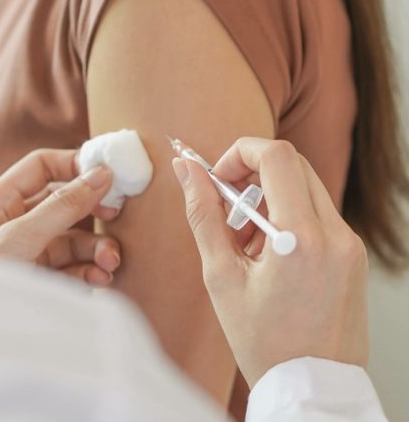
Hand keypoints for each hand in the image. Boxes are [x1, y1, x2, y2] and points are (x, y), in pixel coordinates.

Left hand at [0, 149, 121, 286]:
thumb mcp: (17, 238)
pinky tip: (99, 280)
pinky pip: (70, 269)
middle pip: (63, 205)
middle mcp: (12, 223)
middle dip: (92, 212)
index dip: (74, 165)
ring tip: (110, 263)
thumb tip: (100, 174)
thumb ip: (60, 207)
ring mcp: (26, 253)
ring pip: (71, 240)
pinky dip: (88, 272)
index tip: (108, 174)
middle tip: (116, 216)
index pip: (41, 167)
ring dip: (95, 249)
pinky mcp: (37, 282)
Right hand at [172, 138, 368, 386]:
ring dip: (270, 199)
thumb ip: (203, 215)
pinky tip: (267, 256)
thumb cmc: (262, 341)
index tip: (219, 179)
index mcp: (300, 237)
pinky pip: (319, 215)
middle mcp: (336, 234)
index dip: (239, 154)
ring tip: (245, 243)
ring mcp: (350, 245)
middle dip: (252, 176)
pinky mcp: (354, 256)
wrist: (310, 387)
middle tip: (227, 211)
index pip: (276, 156)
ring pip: (306, 189)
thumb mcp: (221, 277)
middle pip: (293, 166)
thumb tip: (186, 171)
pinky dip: (288, 219)